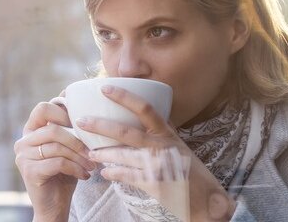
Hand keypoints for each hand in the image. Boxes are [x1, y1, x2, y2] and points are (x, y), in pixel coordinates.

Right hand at [14, 98, 96, 221]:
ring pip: (57, 147)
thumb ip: (66, 125)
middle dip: (77, 140)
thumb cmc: (64, 173)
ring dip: (79, 156)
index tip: (80, 124)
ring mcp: (23, 156)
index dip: (62, 112)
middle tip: (92, 151)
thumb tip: (71, 94)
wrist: (54, 206)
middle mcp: (22, 141)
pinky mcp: (29, 171)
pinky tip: (84, 175)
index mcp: (30, 131)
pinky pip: (57, 162)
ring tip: (91, 165)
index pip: (42, 108)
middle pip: (53, 129)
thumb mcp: (67, 146)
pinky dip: (75, 168)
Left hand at [76, 85, 234, 221]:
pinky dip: (114, 173)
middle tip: (81, 121)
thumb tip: (144, 115)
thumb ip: (160, 132)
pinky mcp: (154, 184)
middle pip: (125, 132)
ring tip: (90, 153)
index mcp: (167, 132)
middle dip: (100, 126)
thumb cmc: (190, 170)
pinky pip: (127, 176)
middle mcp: (162, 146)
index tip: (105, 87)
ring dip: (102, 154)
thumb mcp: (178, 145)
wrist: (206, 199)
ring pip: (122, 156)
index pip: (144, 108)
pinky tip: (105, 172)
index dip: (124, 96)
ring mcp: (157, 165)